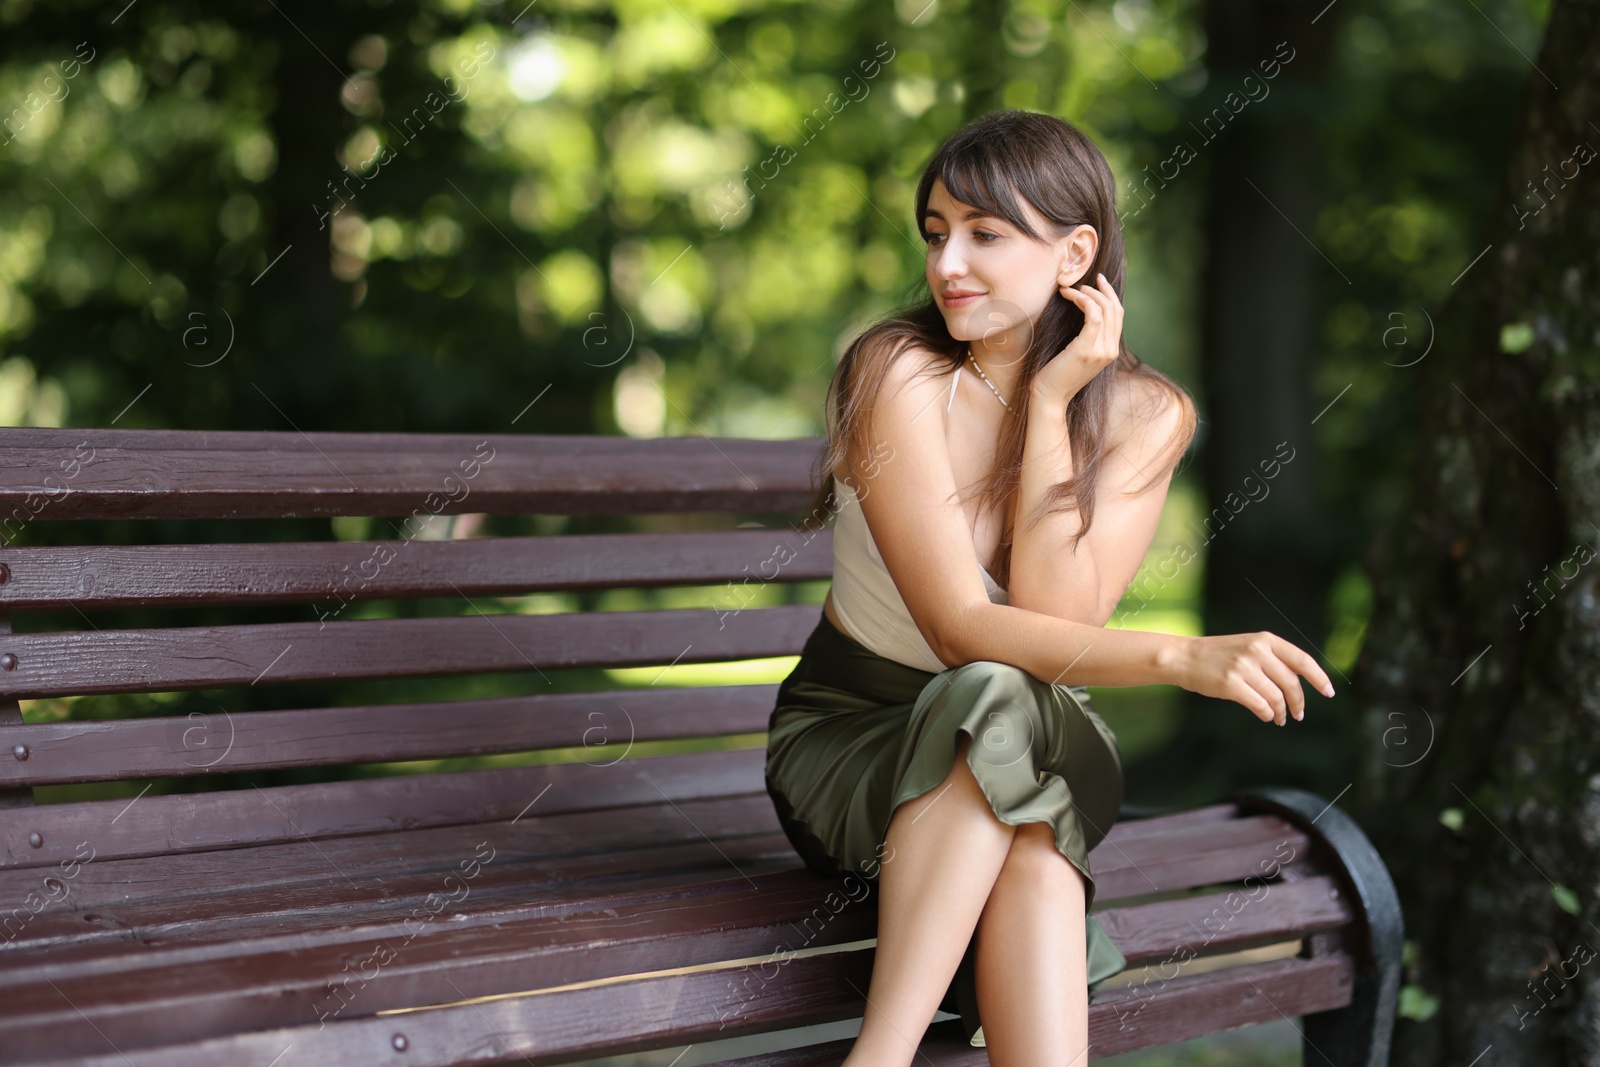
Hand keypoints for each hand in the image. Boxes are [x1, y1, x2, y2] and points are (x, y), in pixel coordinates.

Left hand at [1032, 271, 1123, 403]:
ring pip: (1105, 310)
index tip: (1098, 282)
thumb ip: (1085, 337)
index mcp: (1110, 351)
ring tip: (1071, 289)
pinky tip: (1070, 296)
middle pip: (1116, 309)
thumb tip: (1082, 313)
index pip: (1118, 315)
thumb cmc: (1056, 374)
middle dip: (1102, 290)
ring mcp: (1101, 351)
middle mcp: (1110, 350)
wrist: (1049, 397)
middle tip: (1085, 280)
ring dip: (1089, 294)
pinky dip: (1083, 301)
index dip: (1110, 295)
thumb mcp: (1076, 353)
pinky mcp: (1087, 349)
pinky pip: (1094, 316)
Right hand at [1174, 631, 1334, 725]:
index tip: (1328, 693)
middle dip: (1298, 703)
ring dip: (1281, 712)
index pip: (1302, 661)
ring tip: (1279, 718)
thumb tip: (1299, 684)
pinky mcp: (1231, 684)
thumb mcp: (1249, 647)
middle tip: (1298, 715)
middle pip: (1291, 683)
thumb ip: (1274, 660)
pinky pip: (1260, 705)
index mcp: (1266, 640)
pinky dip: (1267, 714)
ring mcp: (1243, 667)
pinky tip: (1266, 716)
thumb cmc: (1219, 655)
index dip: (1319, 678)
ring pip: (1276, 697)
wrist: (1184, 657)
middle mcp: (1257, 651)